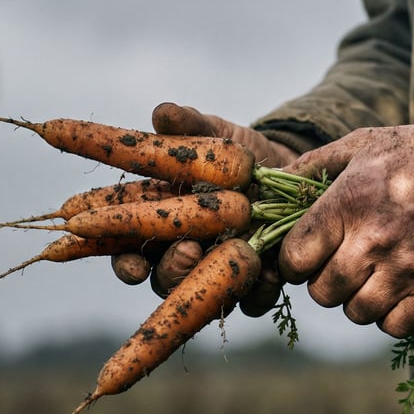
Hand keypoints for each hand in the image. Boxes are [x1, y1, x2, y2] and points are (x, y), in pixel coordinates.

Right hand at [111, 103, 297, 307]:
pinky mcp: (256, 283)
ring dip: (211, 280)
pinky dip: (258, 291)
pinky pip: (254, 302)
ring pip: (203, 293)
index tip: (130, 263)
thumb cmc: (235, 156)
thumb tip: (163, 111)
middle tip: (187, 251)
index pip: (127, 251)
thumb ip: (188, 126)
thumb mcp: (214, 136)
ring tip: (228, 255)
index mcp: (158, 224)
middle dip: (171, 270)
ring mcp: (218, 273)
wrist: (289, 171)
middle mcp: (183, 254)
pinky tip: (268, 274)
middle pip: (163, 278)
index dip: (123, 263)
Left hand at [277, 122, 413, 337]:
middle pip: (321, 293)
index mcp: (347, 204)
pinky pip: (395, 327)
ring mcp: (406, 270)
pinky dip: (392, 316)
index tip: (310, 255)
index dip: (296, 261)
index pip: (294, 258)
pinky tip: (400, 292)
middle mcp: (372, 241)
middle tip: (344, 265)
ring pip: (356, 313)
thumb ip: (312, 164)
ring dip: (359, 300)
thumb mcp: (363, 144)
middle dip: (326, 282)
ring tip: (374, 277)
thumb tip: (270, 181)